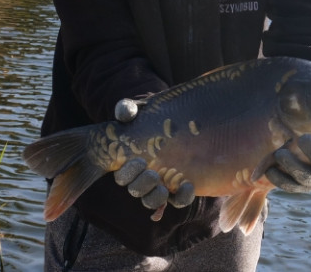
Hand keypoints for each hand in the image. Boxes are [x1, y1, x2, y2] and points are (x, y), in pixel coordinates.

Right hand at [111, 97, 195, 218]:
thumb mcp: (141, 109)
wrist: (180, 121)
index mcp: (131, 163)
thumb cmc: (153, 116)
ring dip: (155, 197)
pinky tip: (187, 185)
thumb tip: (123, 113)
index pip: (123, 177)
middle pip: (136, 190)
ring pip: (152, 201)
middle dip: (141, 185)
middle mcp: (144, 176)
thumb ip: (129, 109)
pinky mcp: (180, 186)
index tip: (140, 161)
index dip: (128, 173)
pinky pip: (178, 201)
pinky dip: (182, 198)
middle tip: (152, 174)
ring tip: (163, 188)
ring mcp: (162, 183)